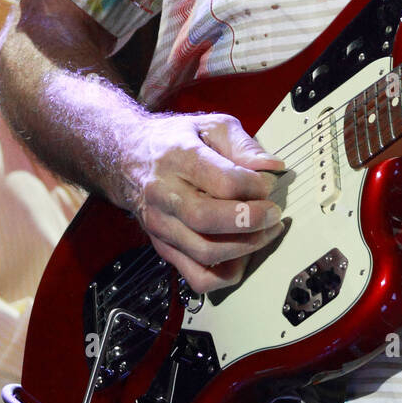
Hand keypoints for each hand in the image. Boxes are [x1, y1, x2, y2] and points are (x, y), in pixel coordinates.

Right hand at [119, 111, 284, 292]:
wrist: (128, 158)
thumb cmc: (174, 141)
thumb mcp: (211, 126)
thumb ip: (243, 145)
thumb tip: (272, 167)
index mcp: (178, 157)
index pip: (223, 181)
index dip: (256, 186)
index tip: (270, 183)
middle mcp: (164, 194)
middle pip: (209, 220)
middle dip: (251, 220)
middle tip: (273, 213)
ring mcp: (161, 225)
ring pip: (205, 251)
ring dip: (245, 247)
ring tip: (265, 231)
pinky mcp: (164, 248)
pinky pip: (197, 277)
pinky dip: (226, 275)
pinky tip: (242, 254)